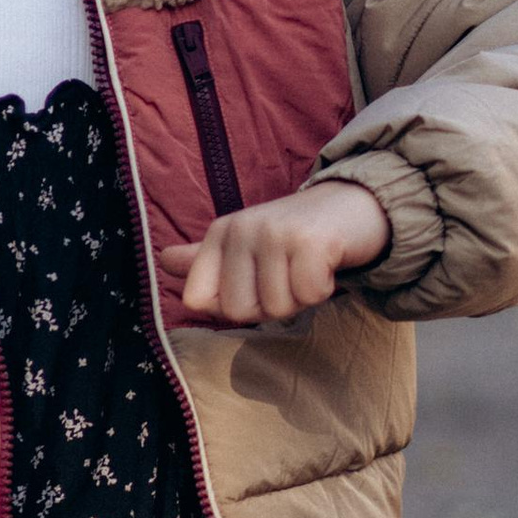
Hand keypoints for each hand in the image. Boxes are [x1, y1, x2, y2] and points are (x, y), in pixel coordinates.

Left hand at [158, 181, 390, 326]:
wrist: (353, 205)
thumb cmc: (294, 235)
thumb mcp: (243, 243)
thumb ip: (204, 258)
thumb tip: (164, 261)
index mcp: (219, 233)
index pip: (197, 300)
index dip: (230, 306)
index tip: (254, 284)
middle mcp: (241, 229)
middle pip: (238, 311)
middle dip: (270, 306)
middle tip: (288, 276)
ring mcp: (273, 233)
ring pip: (277, 308)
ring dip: (300, 297)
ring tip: (307, 268)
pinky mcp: (309, 241)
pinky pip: (309, 296)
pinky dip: (323, 289)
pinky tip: (326, 265)